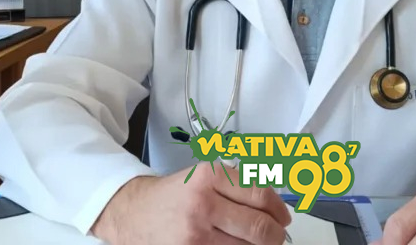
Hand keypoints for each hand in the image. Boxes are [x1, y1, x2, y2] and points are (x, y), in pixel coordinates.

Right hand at [91, 162, 292, 244]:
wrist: (132, 213)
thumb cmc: (170, 196)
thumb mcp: (203, 177)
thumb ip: (237, 186)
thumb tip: (274, 205)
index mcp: (209, 176)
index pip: (261, 195)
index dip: (279, 210)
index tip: (283, 217)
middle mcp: (203, 203)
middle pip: (259, 227)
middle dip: (274, 235)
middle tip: (276, 236)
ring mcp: (196, 233)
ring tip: (255, 243)